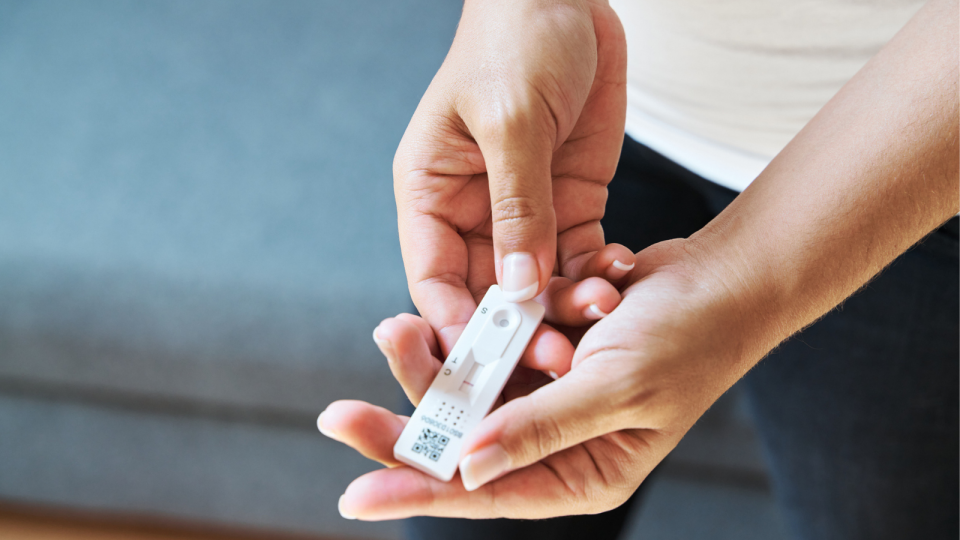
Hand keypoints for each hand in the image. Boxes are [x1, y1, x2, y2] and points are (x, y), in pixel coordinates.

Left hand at [321, 239, 753, 518]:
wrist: (721, 277)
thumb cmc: (687, 338)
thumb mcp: (614, 386)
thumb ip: (538, 427)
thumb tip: (466, 470)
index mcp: (583, 472)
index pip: (485, 492)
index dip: (417, 491)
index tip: (354, 495)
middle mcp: (559, 443)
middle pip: (464, 445)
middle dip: (406, 423)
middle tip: (338, 414)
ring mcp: (550, 398)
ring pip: (470, 391)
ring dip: (436, 363)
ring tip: (393, 330)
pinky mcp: (547, 356)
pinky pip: (495, 350)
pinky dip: (479, 331)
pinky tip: (452, 314)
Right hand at [394, 0, 629, 353]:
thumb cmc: (516, 40)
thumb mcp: (510, 121)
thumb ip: (516, 206)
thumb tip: (518, 286)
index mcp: (431, 193)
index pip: (433, 279)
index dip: (455, 325)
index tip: (488, 360)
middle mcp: (473, 214)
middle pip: (487, 296)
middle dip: (520, 329)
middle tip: (559, 354)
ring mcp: (524, 213)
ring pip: (538, 287)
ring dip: (566, 308)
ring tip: (601, 311)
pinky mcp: (569, 206)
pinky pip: (579, 260)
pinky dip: (597, 278)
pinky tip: (619, 279)